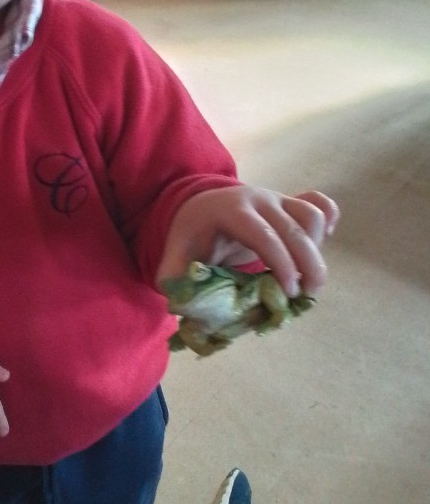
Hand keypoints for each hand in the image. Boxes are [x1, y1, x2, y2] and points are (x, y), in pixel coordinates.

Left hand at [156, 185, 338, 297]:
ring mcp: (278, 198)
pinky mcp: (291, 204)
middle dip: (307, 265)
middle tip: (305, 297)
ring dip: (316, 251)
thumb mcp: (175, 256)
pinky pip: (319, 205)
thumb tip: (182, 305)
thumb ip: (175, 280)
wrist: (201, 207)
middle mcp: (258, 199)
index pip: (262, 234)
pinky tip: (321, 245)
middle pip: (295, 228)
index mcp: (229, 210)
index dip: (279, 263)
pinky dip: (327, 224)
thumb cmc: (192, 236)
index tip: (288, 292)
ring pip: (311, 217)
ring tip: (306, 281)